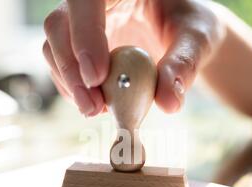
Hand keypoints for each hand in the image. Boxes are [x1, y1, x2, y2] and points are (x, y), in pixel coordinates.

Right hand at [43, 0, 223, 116]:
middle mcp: (93, 2)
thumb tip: (169, 103)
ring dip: (70, 84)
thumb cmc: (192, 26)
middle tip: (94, 107)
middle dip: (71, 69)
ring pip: (53, 47)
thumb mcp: (197, 39)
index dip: (85, 35)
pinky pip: (63, 66)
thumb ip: (183, 65)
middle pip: (59, 24)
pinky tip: (97, 104)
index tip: (97, 77)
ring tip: (98, 110)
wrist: (183, 34)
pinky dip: (75, 90)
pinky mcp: (79, 46)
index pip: (86, 0)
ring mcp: (82, 23)